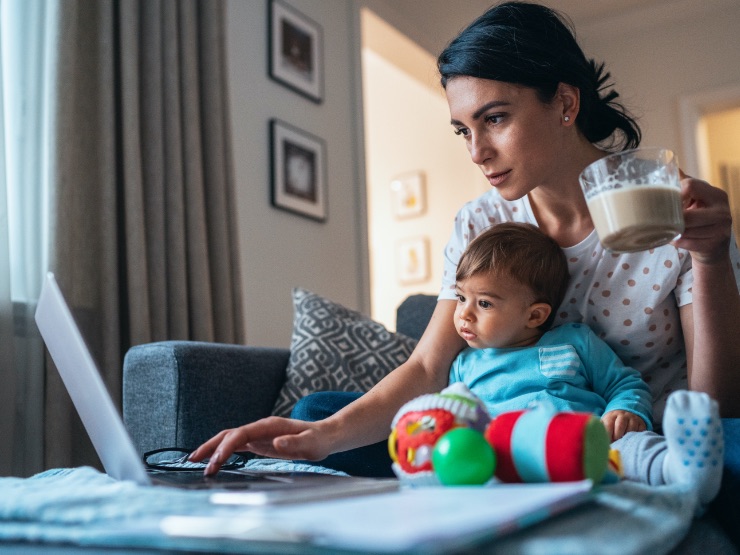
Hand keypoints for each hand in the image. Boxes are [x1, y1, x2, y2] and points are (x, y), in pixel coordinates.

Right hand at [188, 416, 332, 474]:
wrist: (325, 436)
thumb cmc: (319, 440)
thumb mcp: (311, 444)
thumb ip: (294, 444)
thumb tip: (275, 444)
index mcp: (269, 426)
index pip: (241, 434)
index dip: (226, 447)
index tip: (216, 462)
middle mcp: (260, 428)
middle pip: (229, 434)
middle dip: (211, 446)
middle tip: (194, 461)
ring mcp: (259, 435)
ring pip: (230, 439)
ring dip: (213, 448)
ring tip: (195, 461)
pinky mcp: (260, 442)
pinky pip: (237, 446)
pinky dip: (223, 452)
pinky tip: (214, 460)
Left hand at [601, 410, 646, 440]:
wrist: (627, 412)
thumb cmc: (613, 422)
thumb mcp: (605, 422)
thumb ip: (601, 429)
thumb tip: (596, 438)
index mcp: (611, 416)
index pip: (608, 424)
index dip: (607, 435)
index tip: (606, 442)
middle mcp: (622, 416)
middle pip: (620, 426)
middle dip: (617, 437)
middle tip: (615, 444)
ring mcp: (633, 419)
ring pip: (631, 429)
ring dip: (627, 438)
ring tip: (623, 444)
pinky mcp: (641, 424)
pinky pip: (640, 431)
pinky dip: (636, 438)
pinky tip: (632, 441)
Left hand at [673, 172, 732, 264]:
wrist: (714, 246)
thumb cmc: (701, 218)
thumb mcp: (697, 199)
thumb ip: (686, 185)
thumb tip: (672, 167)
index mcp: (717, 195)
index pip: (691, 186)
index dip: (675, 194)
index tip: (664, 201)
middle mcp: (722, 210)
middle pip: (687, 214)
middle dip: (671, 218)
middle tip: (658, 219)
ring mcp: (721, 229)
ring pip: (686, 230)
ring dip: (671, 232)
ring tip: (664, 230)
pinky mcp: (715, 244)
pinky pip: (688, 243)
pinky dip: (677, 242)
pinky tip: (672, 239)